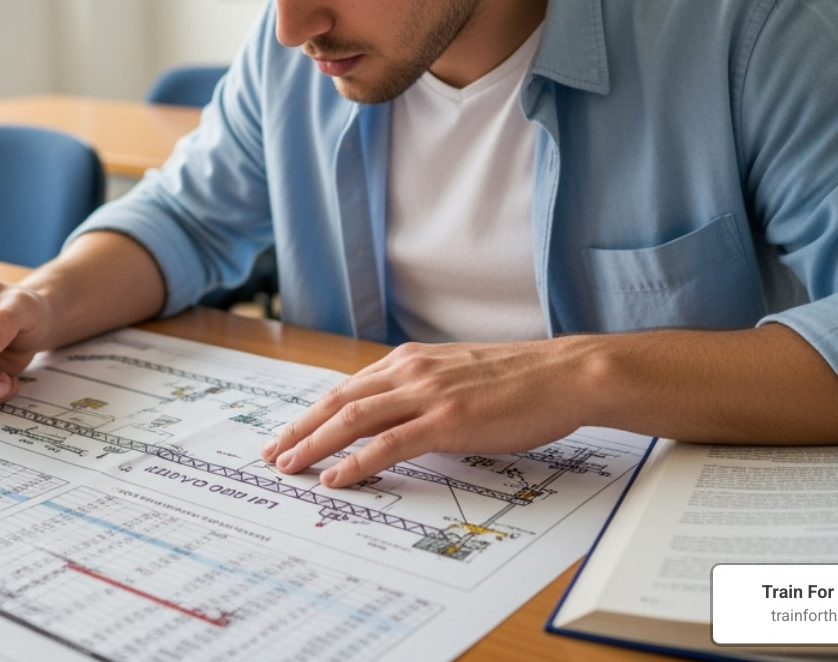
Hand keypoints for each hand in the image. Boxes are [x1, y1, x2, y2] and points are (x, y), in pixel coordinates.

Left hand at [259, 339, 592, 487]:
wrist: (564, 375)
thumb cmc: (520, 381)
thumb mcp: (459, 376)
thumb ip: (423, 391)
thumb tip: (397, 418)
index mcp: (411, 361)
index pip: (348, 388)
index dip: (313, 412)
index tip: (289, 433)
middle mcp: (411, 372)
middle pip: (339, 401)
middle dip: (300, 428)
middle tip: (272, 454)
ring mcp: (428, 394)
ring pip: (354, 419)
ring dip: (315, 444)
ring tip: (291, 467)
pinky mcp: (447, 421)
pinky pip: (389, 444)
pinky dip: (356, 461)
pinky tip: (336, 477)